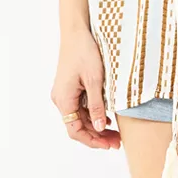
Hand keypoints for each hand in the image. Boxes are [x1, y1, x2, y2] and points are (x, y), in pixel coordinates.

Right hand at [52, 28, 120, 149]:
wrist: (77, 31)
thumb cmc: (85, 52)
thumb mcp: (95, 80)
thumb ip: (96, 106)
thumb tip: (98, 129)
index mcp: (63, 100)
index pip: (75, 131)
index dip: (93, 141)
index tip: (110, 145)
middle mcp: (61, 99)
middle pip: (78, 125)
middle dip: (97, 135)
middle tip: (117, 141)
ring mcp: (64, 93)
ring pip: (80, 117)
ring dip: (96, 126)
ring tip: (115, 132)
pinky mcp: (70, 87)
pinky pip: (81, 106)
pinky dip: (93, 113)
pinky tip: (107, 117)